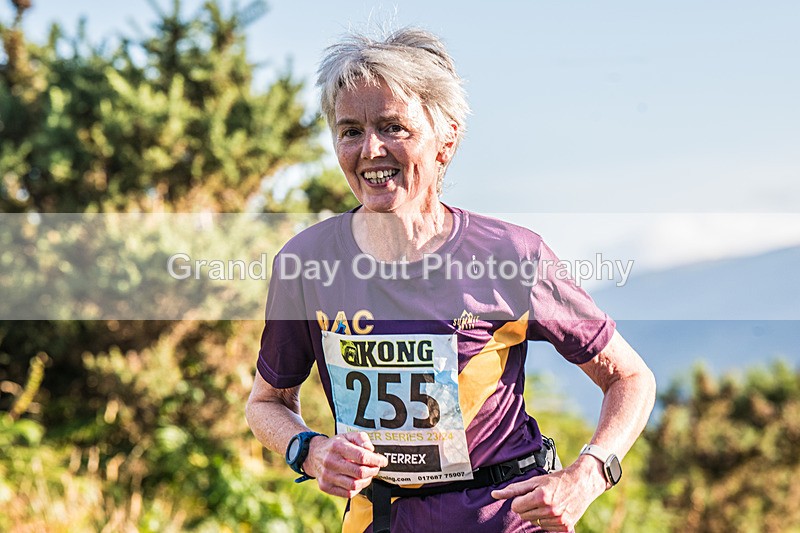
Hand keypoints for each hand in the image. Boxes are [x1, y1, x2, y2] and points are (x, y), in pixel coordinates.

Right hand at [303, 431, 387, 498]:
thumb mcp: (347, 436)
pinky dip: (357, 489)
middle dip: (373, 471)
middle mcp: (331, 461)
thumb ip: (362, 439)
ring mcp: (327, 476)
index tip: (382, 461)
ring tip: (368, 475)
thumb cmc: (335, 446)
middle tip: (376, 468)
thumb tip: (371, 450)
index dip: (376, 460)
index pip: (361, 456)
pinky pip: (347, 493)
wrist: (313, 455)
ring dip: (366, 481)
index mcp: (338, 446)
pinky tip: (358, 481)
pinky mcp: (325, 487)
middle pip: (360, 472)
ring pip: (354, 485)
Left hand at [490, 456, 606, 531]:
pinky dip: (547, 521)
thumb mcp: (535, 481)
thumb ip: (513, 489)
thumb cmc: (557, 480)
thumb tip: (494, 494)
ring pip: (534, 523)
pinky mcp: (565, 527)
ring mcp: (559, 520)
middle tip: (539, 498)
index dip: (519, 500)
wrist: (582, 483)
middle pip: (524, 516)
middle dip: (527, 507)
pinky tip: (554, 511)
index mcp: (541, 496)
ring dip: (537, 515)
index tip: (528, 495)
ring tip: (548, 503)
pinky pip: (546, 528)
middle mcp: (550, 510)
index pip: (515, 507)